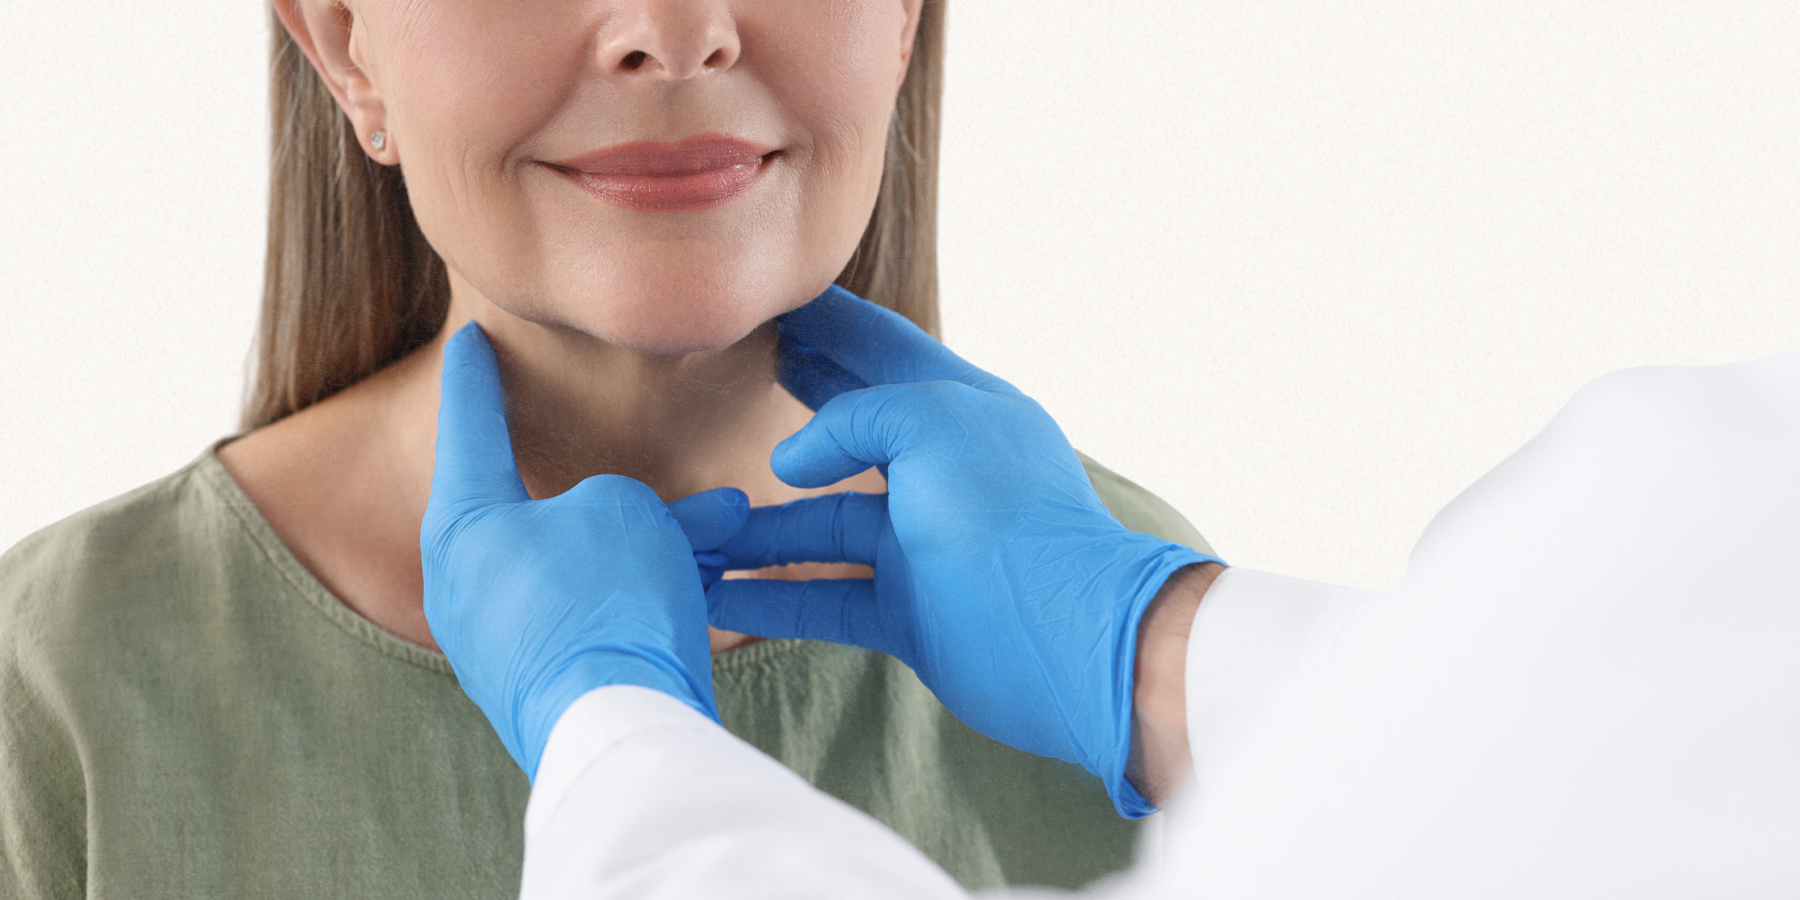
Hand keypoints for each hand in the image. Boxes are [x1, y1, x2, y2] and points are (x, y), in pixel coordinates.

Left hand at [422, 322, 746, 780]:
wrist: (618, 727)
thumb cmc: (605, 600)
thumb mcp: (621, 510)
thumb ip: (619, 499)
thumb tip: (640, 529)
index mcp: (463, 525)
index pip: (469, 426)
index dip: (475, 375)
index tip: (466, 339)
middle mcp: (465, 585)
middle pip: (542, 510)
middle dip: (619, 492)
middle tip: (654, 456)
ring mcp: (499, 642)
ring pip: (582, 566)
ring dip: (651, 544)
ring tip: (728, 529)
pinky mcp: (542, 684)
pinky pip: (594, 615)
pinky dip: (642, 592)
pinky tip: (707, 584)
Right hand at [706, 287, 1222, 816]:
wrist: (1067, 640)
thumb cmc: (1008, 515)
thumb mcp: (930, 424)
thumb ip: (852, 418)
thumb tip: (788, 463)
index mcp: (958, 408)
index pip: (880, 348)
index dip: (826, 322)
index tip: (771, 299)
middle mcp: (937, 472)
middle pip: (845, 431)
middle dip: (787, 408)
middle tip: (722, 379)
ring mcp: (921, 544)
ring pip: (820, 526)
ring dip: (757, 529)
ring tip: (692, 524)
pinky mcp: (907, 611)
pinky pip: (821, 598)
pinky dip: (767, 599)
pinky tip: (714, 594)